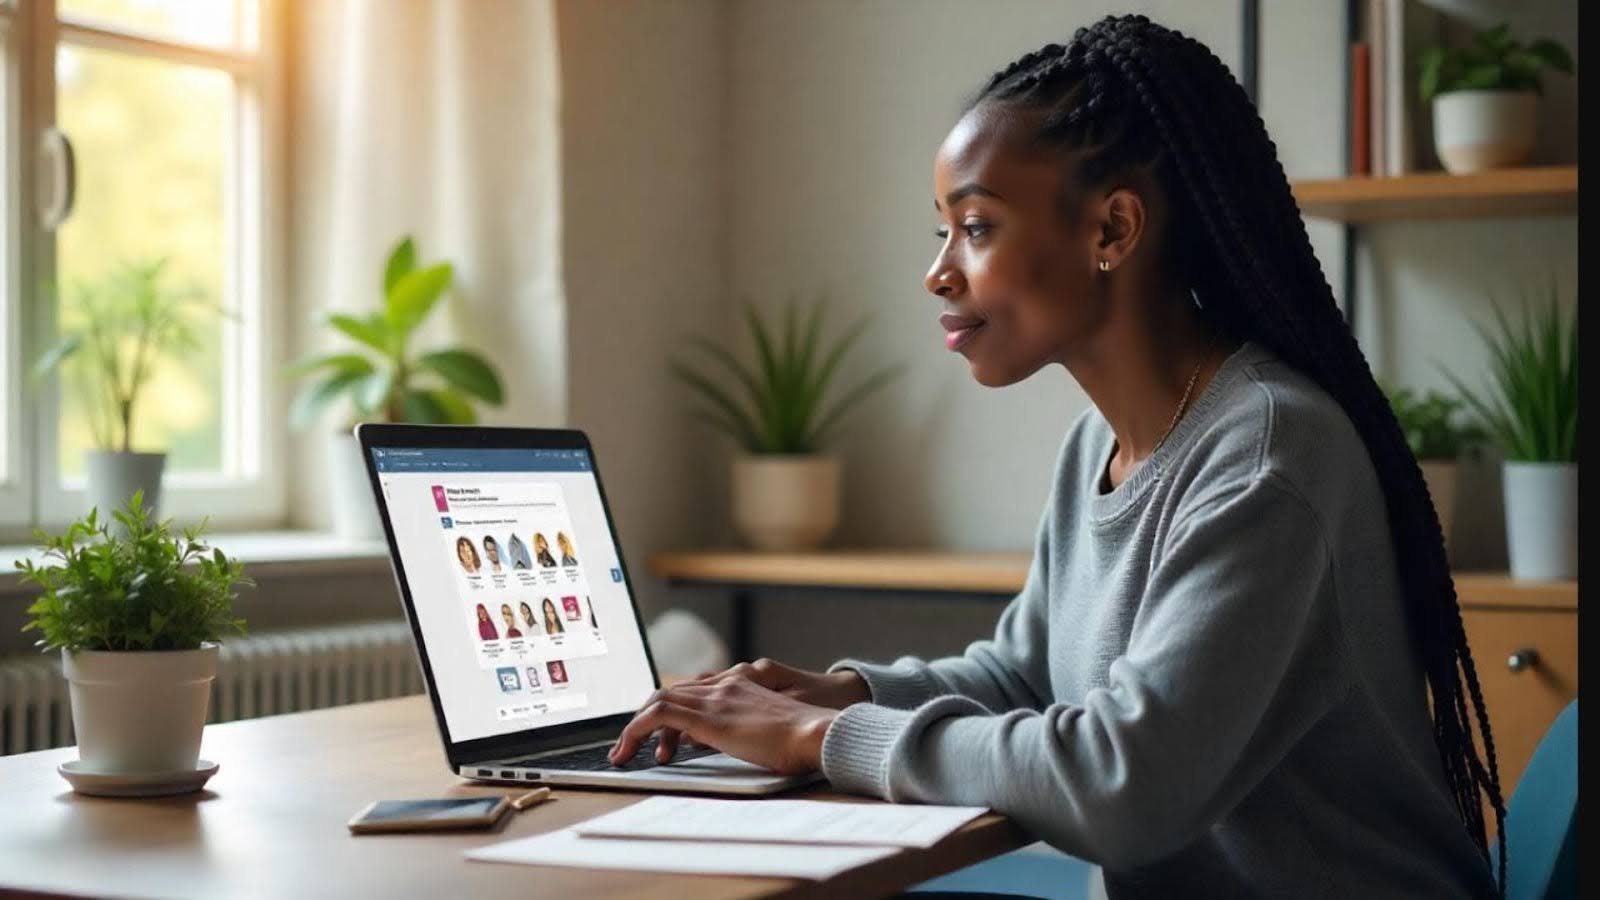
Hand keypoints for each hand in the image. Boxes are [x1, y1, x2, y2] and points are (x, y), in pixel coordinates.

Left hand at [645, 659, 868, 762]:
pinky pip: (659, 714)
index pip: (692, 691)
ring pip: (658, 700)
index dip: (669, 711)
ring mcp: (716, 697)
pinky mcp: (709, 715)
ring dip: (634, 727)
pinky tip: (630, 749)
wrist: (816, 733)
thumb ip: (746, 728)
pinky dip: (636, 729)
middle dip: (644, 719)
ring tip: (624, 753)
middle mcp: (725, 685)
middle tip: (630, 746)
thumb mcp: (770, 730)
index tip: (658, 736)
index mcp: (741, 685)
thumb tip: (727, 742)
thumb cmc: (803, 740)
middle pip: (670, 693)